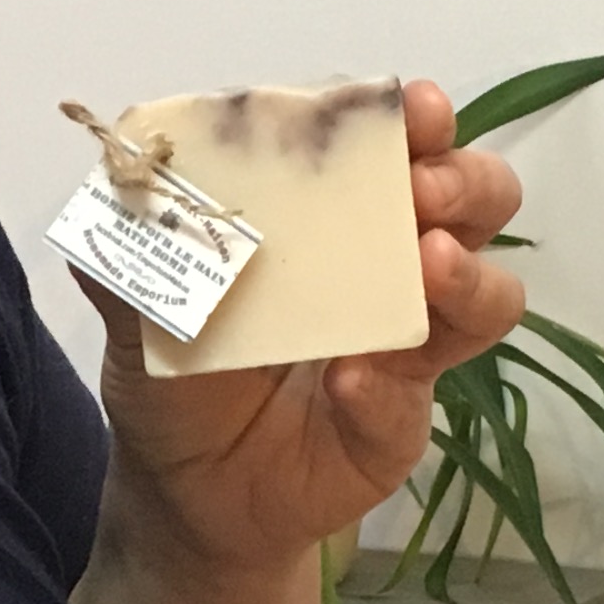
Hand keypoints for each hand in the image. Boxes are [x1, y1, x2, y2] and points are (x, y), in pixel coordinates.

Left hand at [84, 79, 525, 574]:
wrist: (186, 496)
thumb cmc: (177, 380)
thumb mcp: (140, 314)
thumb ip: (133, 257)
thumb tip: (114, 193)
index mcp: (328, 215)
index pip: (385, 148)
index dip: (409, 119)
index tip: (412, 108)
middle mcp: (384, 264)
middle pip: (472, 200)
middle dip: (464, 180)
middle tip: (424, 192)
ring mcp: (404, 341)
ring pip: (489, 292)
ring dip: (468, 273)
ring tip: (430, 265)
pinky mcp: (401, 417)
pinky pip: (416, 397)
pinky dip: (388, 386)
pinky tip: (350, 383)